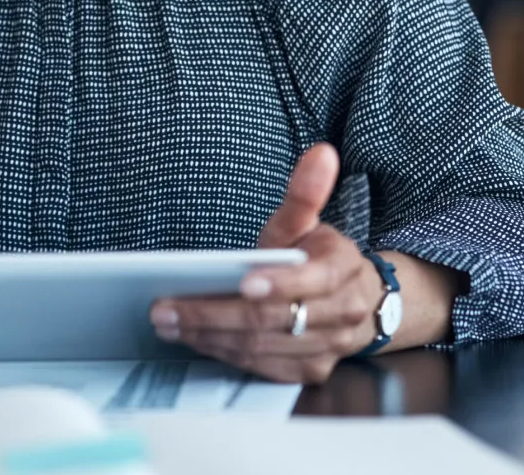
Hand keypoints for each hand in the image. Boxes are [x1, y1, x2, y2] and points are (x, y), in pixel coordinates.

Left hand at [150, 143, 383, 383]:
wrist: (355, 300)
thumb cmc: (317, 256)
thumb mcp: (308, 221)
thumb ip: (306, 191)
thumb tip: (321, 152)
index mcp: (342, 268)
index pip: (312, 280)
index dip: (279, 283)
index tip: (244, 281)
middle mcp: (341, 313)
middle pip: (274, 319)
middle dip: (216, 314)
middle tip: (168, 308)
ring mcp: (326, 348)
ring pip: (263, 347)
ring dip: (211, 337)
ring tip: (169, 323)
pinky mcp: (308, 371)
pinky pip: (262, 367)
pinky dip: (224, 354)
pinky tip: (194, 339)